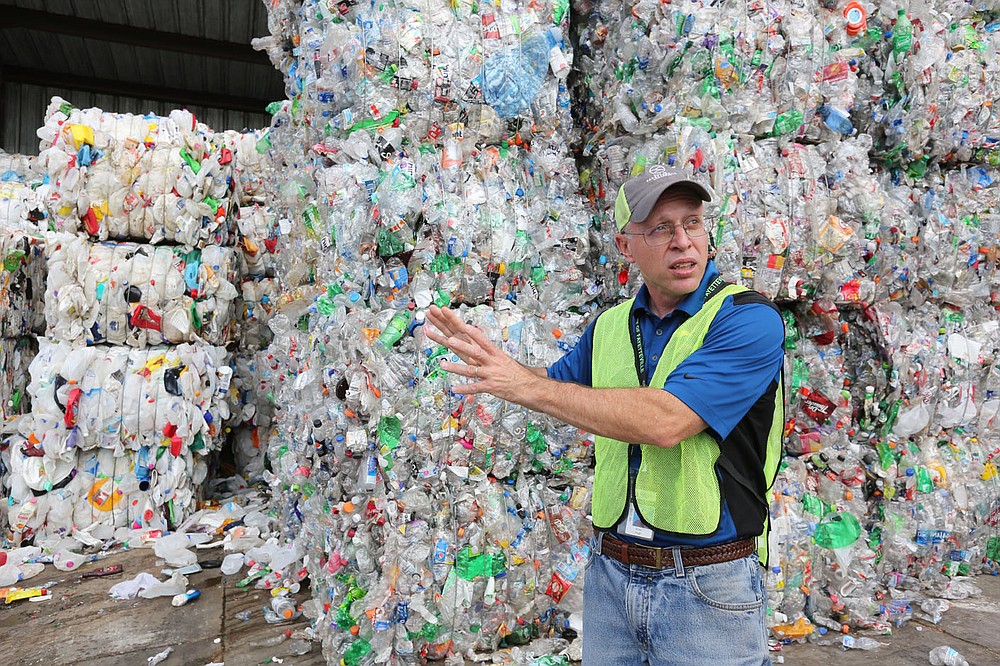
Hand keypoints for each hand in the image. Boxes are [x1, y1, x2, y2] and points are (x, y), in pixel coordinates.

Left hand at [424, 305, 540, 401]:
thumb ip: (493, 355)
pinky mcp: (491, 387)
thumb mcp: (506, 360)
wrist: (531, 387)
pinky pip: (475, 388)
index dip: (474, 333)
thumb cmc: (518, 374)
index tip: (464, 325)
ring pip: (471, 370)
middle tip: (449, 339)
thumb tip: (483, 347)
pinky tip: (454, 389)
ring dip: (455, 368)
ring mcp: (491, 375)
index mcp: (497, 354)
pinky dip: (464, 389)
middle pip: (475, 352)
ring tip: (442, 365)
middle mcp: (493, 363)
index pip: (484, 341)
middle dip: (462, 346)